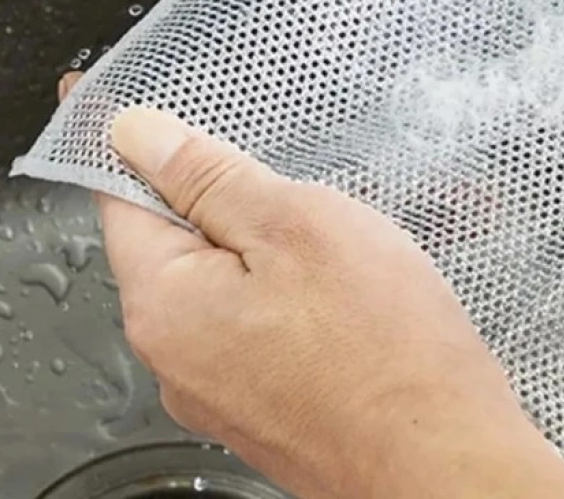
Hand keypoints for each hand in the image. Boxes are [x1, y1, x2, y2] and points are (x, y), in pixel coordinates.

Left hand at [57, 72, 563, 498]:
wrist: (445, 458)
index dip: (125, 141)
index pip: (118, 198)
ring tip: (343, 236)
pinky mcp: (267, 402)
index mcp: (165, 304)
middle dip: (227, 195)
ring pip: (231, 281)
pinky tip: (352, 286)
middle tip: (286, 172)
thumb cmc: (382, 344)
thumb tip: (134, 136)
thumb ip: (208, 178)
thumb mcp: (294, 224)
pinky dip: (295, 289)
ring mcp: (221, 389)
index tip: (118, 104)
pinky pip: (261, 322)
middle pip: (179, 241)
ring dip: (274, 244)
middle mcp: (177, 357)